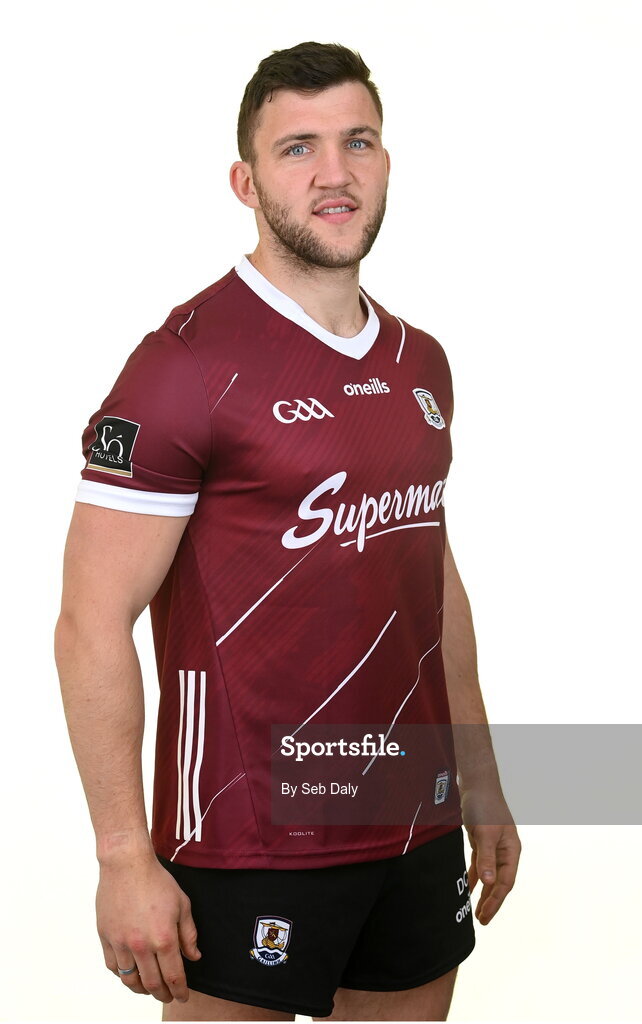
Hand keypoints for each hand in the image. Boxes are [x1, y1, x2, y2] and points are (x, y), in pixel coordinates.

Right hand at [96, 852, 200, 1002]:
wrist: (127, 864)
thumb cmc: (156, 881)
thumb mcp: (182, 904)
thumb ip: (189, 934)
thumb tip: (194, 957)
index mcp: (164, 938)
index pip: (173, 976)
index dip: (179, 990)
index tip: (182, 996)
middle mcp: (142, 945)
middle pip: (152, 983)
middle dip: (162, 994)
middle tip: (167, 996)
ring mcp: (121, 943)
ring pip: (130, 980)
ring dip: (141, 989)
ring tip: (149, 989)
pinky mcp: (106, 937)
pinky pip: (113, 967)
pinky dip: (122, 976)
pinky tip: (130, 973)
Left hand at [461, 788, 521, 925]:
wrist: (477, 784)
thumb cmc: (484, 806)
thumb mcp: (485, 833)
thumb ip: (487, 858)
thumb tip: (488, 883)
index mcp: (512, 850)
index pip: (505, 882)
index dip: (495, 901)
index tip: (485, 916)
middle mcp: (505, 851)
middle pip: (499, 882)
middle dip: (491, 902)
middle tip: (481, 921)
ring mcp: (493, 847)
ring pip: (489, 876)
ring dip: (483, 893)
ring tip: (476, 911)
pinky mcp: (482, 842)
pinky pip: (480, 865)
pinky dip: (475, 877)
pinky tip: (469, 888)